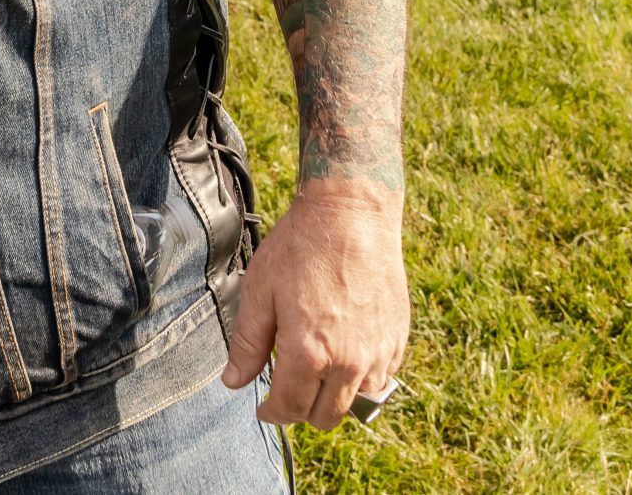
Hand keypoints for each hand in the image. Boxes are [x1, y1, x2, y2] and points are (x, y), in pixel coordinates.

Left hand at [219, 180, 410, 430]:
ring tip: (317, 371)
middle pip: (326, 417)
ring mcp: (378, 352)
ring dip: (334, 396)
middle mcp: (349, 362)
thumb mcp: (259, 291)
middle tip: (287, 389)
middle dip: (301, 411)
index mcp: (309, 354)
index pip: (290, 409)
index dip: (272, 414)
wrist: (352, 214)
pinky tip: (344, 353)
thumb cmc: (301, 247)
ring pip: (357, 402)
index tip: (264, 407)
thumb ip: (247, 343)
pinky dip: (362, 377)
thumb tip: (234, 381)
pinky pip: (381, 377)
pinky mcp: (397, 338)